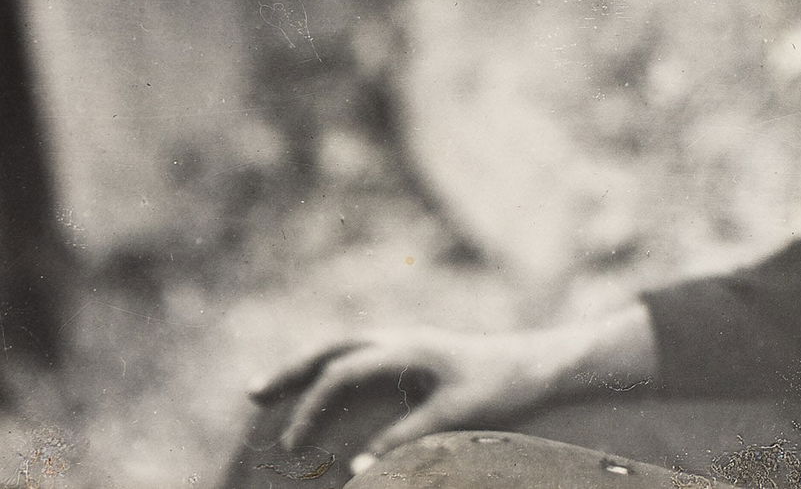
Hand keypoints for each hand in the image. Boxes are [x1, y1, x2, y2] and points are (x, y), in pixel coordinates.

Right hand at [248, 303, 658, 462]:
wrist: (542, 365)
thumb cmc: (504, 387)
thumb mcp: (457, 416)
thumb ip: (406, 439)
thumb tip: (357, 467)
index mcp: (407, 348)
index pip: (342, 373)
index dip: (311, 406)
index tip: (293, 444)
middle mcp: (403, 338)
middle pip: (334, 345)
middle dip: (292, 369)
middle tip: (252, 393)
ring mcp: (410, 342)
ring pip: (346, 344)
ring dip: (310, 363)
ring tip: (272, 386)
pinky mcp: (418, 354)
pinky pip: (364, 354)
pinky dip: (335, 366)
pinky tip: (323, 388)